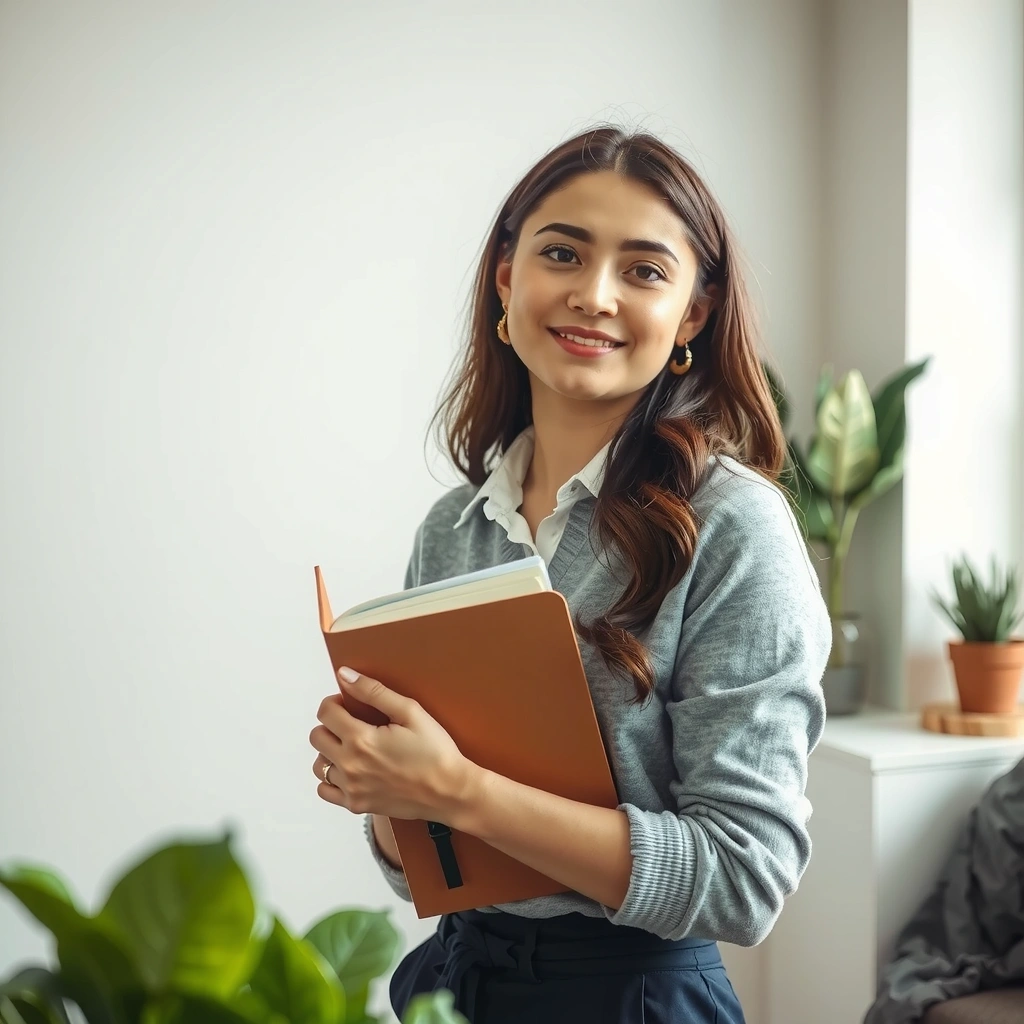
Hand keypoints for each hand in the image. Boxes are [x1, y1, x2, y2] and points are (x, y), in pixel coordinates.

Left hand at [309, 667, 479, 821]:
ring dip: (330, 751)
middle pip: (317, 737)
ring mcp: (352, 789)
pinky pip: (325, 790)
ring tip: (353, 747)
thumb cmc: (435, 751)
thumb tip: (345, 675)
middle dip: (331, 724)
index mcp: (361, 739)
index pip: (325, 713)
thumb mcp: (410, 711)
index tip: (349, 704)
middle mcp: (350, 766)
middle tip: (353, 723)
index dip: (335, 702)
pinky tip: (350, 769)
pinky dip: (331, 778)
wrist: (450, 791)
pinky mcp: (357, 805)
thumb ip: (373, 691)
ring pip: (318, 764)